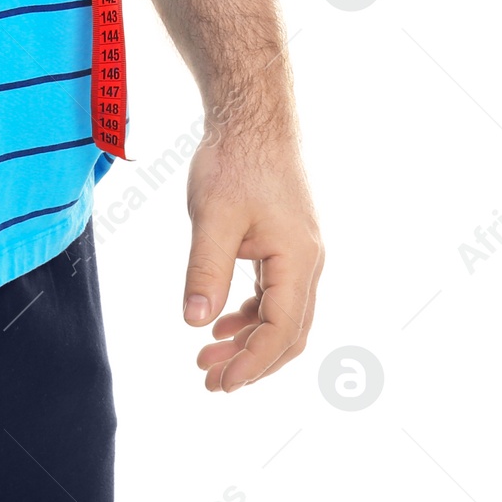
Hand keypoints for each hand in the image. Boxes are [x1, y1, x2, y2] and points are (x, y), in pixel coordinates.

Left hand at [183, 116, 323, 390]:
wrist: (253, 119)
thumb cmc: (235, 161)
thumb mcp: (212, 217)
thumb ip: (205, 270)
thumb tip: (194, 322)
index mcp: (297, 260)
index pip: (280, 330)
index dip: (251, 363)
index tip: (219, 383)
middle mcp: (307, 263)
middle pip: (288, 332)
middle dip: (250, 362)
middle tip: (209, 381)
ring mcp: (299, 253)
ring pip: (281, 315)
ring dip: (247, 339)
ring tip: (206, 357)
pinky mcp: (285, 243)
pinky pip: (274, 293)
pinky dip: (250, 314)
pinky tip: (219, 322)